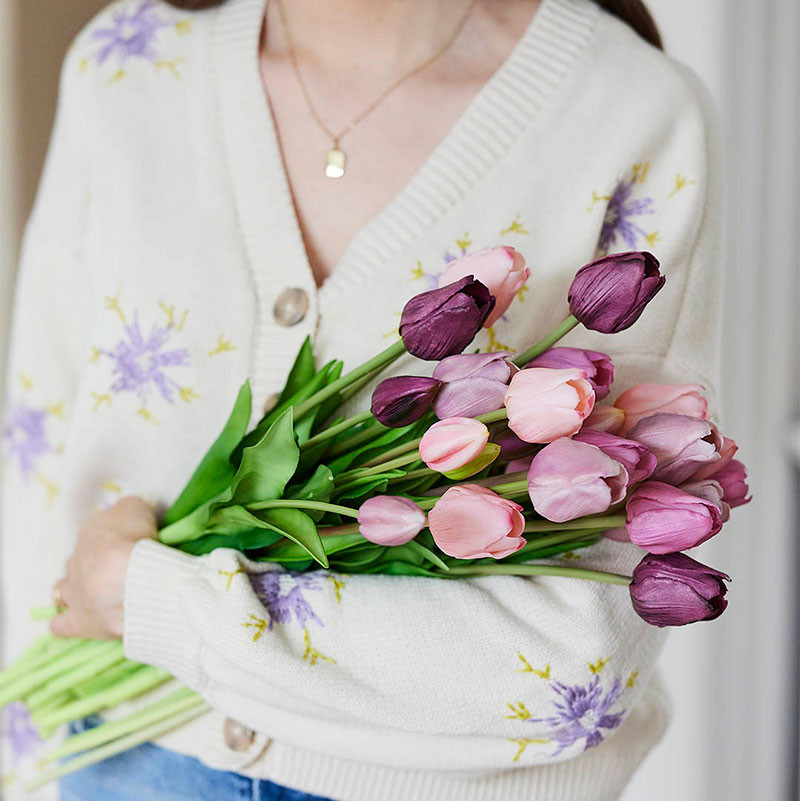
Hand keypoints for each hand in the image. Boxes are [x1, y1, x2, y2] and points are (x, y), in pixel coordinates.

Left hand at [51, 496, 156, 639]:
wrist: (132, 574)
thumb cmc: (135, 538)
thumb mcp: (137, 508)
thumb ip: (130, 510)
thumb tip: (130, 515)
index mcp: (90, 532)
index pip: (98, 533)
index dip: (113, 541)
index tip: (130, 545)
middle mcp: (75, 560)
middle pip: (78, 561)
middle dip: (91, 566)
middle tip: (116, 571)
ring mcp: (73, 592)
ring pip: (62, 590)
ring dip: (74, 592)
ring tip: (95, 596)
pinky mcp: (78, 621)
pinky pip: (61, 625)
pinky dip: (65, 623)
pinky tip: (76, 622)